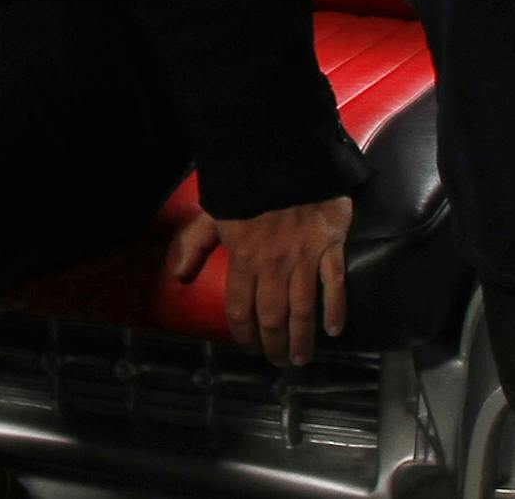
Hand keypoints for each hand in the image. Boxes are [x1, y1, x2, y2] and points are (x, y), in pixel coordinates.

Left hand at [168, 195, 353, 364]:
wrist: (282, 153)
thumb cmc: (246, 184)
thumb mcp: (214, 211)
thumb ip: (195, 243)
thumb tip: (178, 276)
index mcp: (243, 257)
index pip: (240, 308)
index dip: (243, 334)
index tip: (248, 347)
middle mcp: (273, 265)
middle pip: (272, 317)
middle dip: (273, 345)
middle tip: (277, 361)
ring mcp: (304, 257)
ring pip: (302, 309)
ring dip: (301, 339)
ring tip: (300, 359)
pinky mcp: (330, 245)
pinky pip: (334, 284)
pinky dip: (335, 309)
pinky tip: (333, 331)